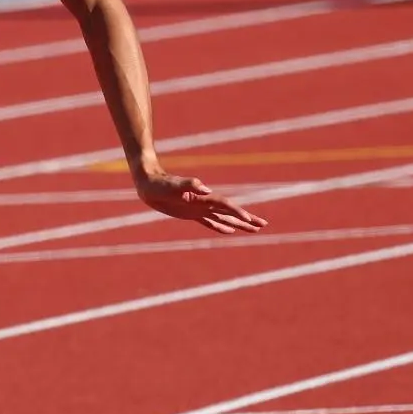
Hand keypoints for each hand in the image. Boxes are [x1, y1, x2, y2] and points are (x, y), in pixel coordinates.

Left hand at [135, 171, 267, 234]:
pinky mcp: (192, 213)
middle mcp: (204, 202)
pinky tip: (230, 231)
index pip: (224, 205)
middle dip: (247, 219)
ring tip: (254, 229)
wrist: (148, 182)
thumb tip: (204, 187)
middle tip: (263, 225)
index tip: (249, 220)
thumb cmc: (159, 183)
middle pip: (230, 212)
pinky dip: (221, 227)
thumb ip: (188, 184)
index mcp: (202, 197)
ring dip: (239, 223)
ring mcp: (199, 208)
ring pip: (224, 218)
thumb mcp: (172, 185)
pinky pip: (210, 222)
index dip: (237, 212)